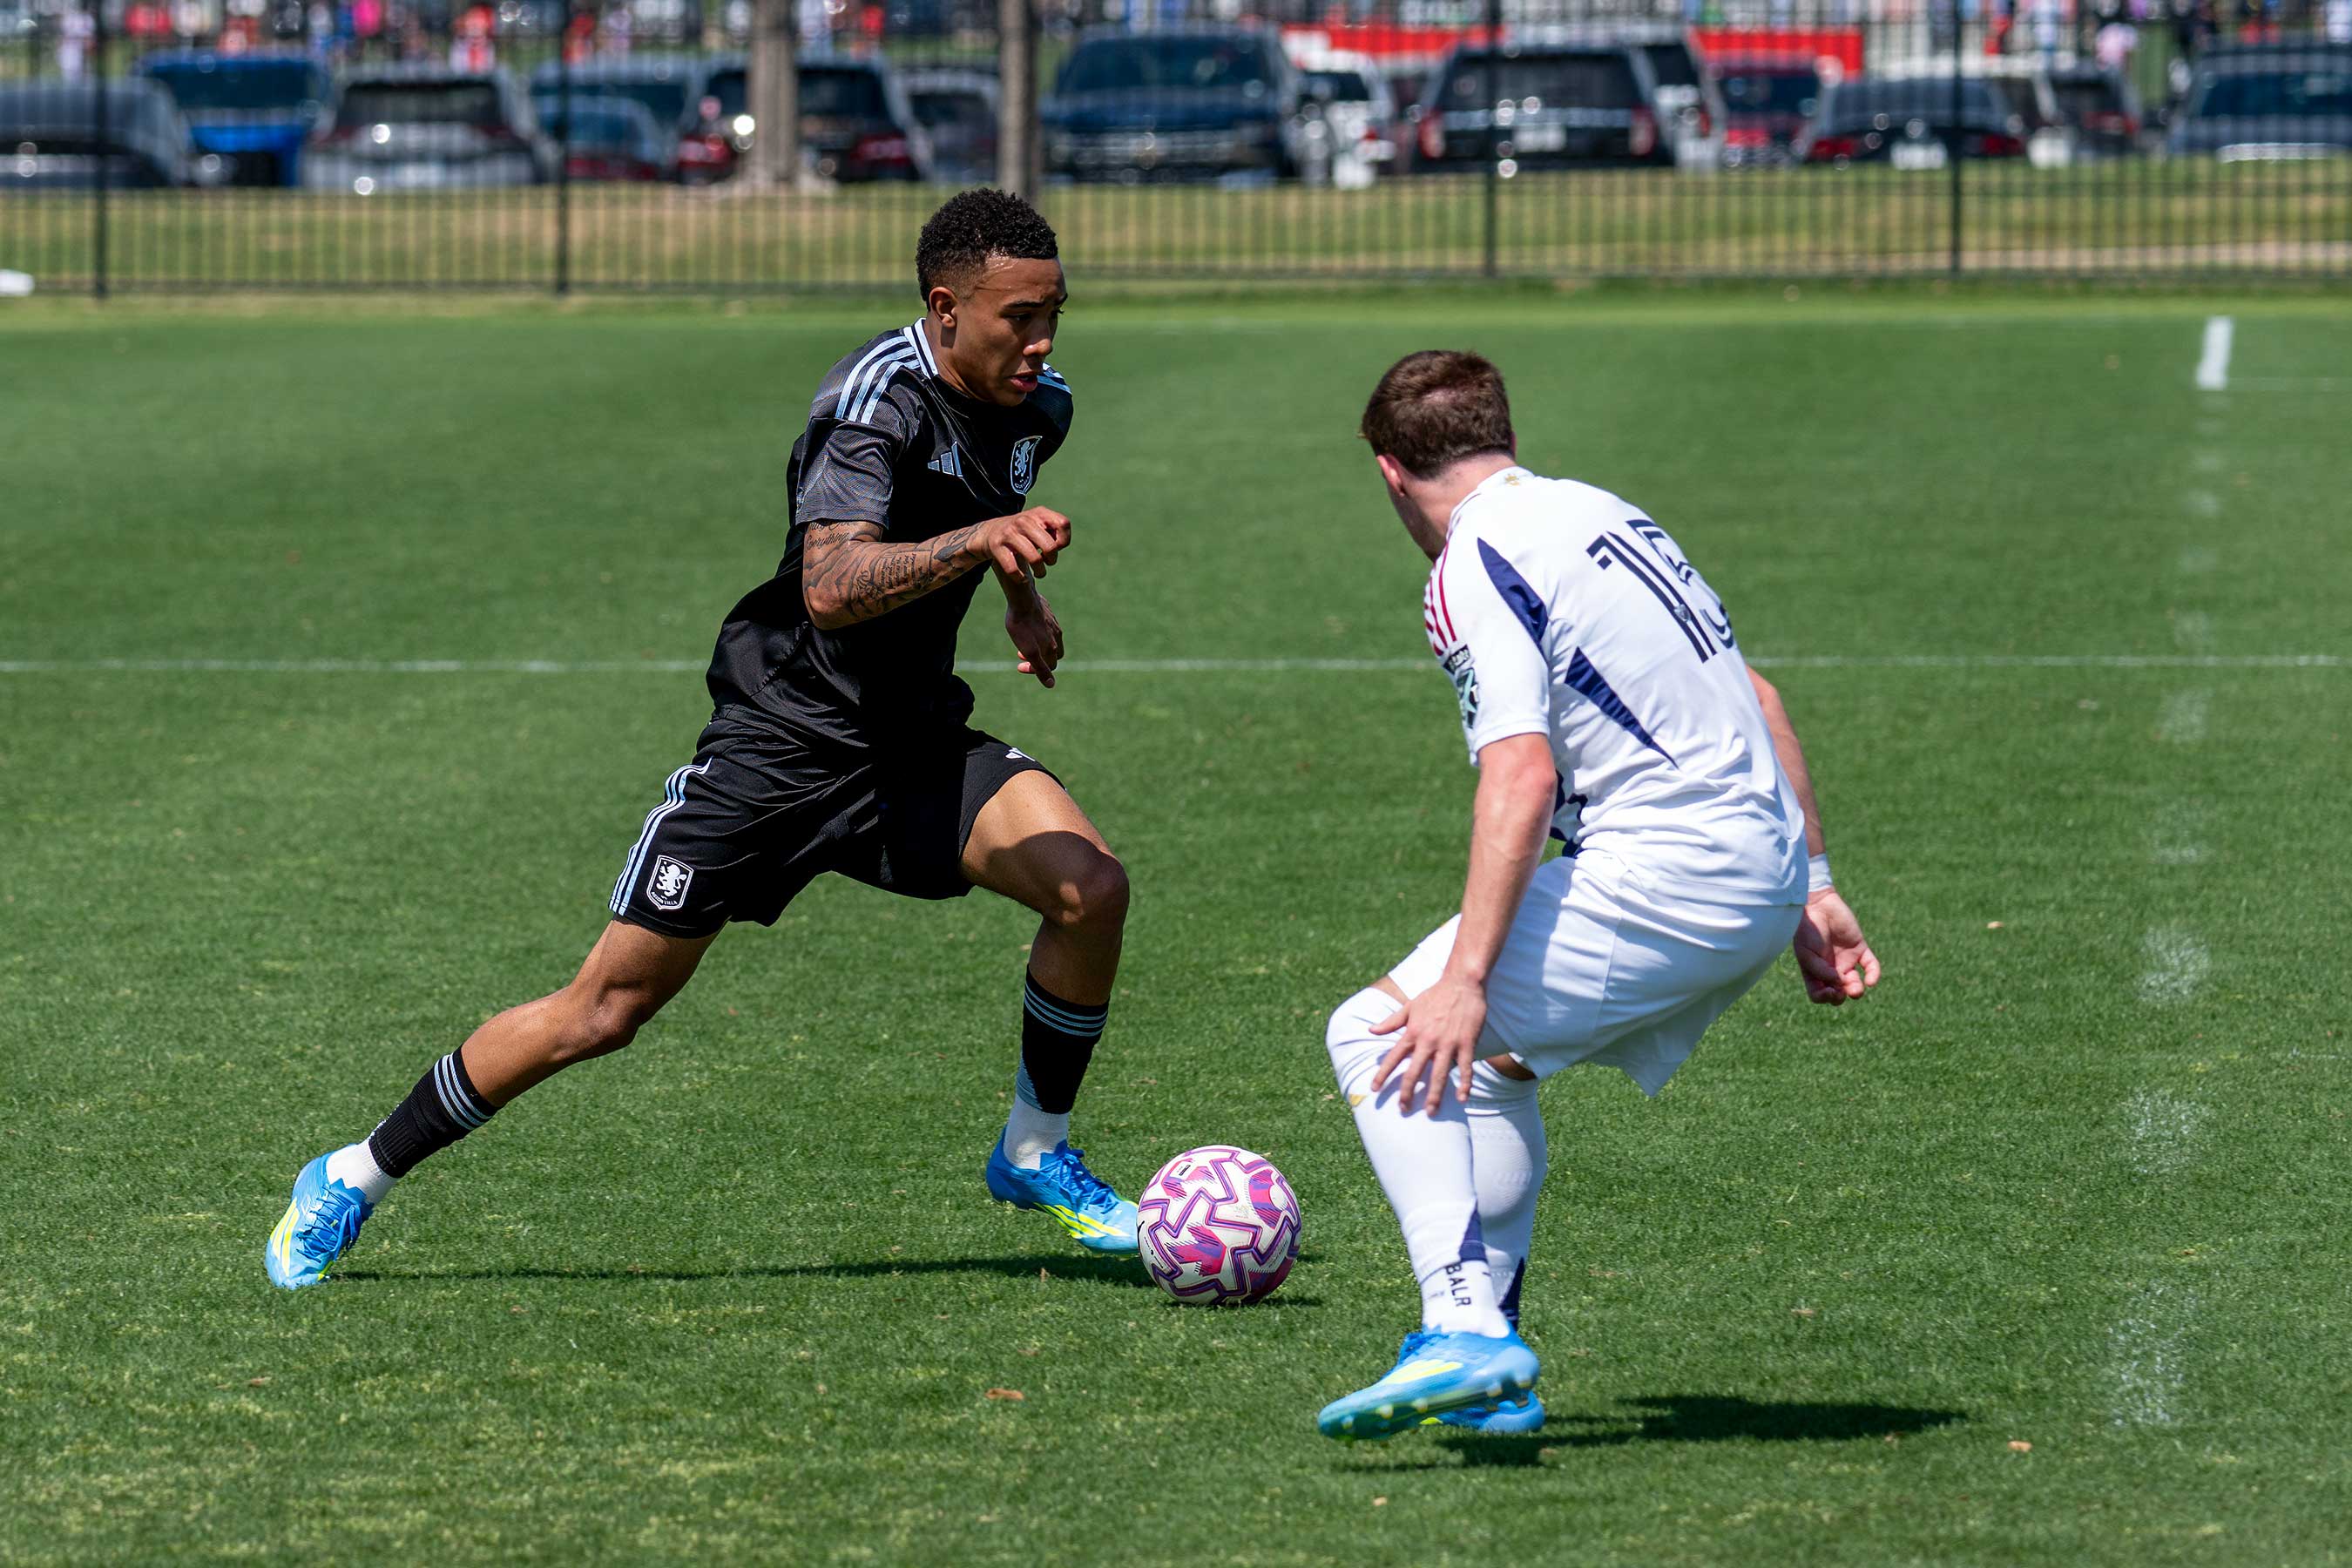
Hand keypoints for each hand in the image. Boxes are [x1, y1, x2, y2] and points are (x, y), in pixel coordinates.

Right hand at [979, 507, 1069, 580]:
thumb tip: (1060, 545)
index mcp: (1038, 513)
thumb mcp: (1039, 524)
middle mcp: (1024, 520)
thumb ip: (1055, 530)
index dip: (1064, 541)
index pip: (1063, 524)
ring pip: (1035, 559)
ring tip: (1039, 573)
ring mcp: (1009, 533)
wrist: (990, 531)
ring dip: (1041, 572)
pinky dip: (1020, 578)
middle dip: (1052, 560)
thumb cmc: (1023, 532)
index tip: (1055, 546)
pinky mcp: (996, 547)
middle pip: (1050, 547)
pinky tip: (1022, 578)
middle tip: (1047, 562)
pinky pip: (1013, 569)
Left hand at [1004, 592, 1063, 687]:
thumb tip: (1051, 685)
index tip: (1019, 666)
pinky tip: (1028, 626)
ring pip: (1051, 639)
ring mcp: (1054, 623)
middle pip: (1053, 655)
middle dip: (1039, 659)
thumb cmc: (1022, 625)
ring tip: (1023, 642)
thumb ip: (1040, 668)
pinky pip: (1047, 626)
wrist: (1022, 598)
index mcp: (1052, 647)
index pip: (1050, 667)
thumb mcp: (1029, 651)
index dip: (1034, 671)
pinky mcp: (1048, 612)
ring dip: (1039, 645)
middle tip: (1021, 655)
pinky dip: (1039, 632)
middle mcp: (1057, 636)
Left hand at [1368, 974, 1486, 1113]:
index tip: (1374, 1089)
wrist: (1462, 982)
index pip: (1393, 1058)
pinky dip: (1465, 1084)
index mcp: (1412, 1032)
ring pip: (1439, 1075)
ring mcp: (1448, 1043)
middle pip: (1414, 1072)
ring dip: (1435, 1095)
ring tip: (1431, 1112)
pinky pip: (1465, 1067)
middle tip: (1403, 1110)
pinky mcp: (1466, 1043)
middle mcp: (1427, 1040)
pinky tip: (1463, 1099)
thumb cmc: (1435, 995)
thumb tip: (1370, 1030)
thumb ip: (1391, 1021)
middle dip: (1407, 1093)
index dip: (1382, 1074)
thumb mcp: (1410, 1006)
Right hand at [1793, 889, 1880, 1004]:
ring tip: (1855, 988)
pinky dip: (1873, 974)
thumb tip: (1839, 984)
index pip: (1819, 994)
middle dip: (1841, 996)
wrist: (1817, 905)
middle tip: (1841, 989)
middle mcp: (1830, 969)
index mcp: (1813, 971)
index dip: (1825, 998)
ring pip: (1855, 983)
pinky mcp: (1859, 948)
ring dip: (1856, 990)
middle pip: (1838, 993)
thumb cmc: (1806, 930)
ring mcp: (1845, 959)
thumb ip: (1820, 970)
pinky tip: (1871, 981)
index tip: (1829, 990)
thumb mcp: (1807, 953)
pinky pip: (1870, 965)